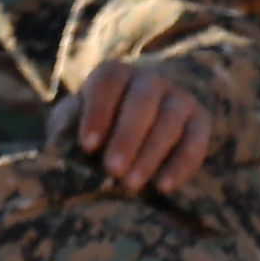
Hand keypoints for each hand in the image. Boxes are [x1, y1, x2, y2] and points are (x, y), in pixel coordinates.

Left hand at [49, 59, 215, 194]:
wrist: (139, 126)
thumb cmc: (97, 128)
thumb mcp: (75, 122)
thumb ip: (66, 128)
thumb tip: (60, 146)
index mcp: (114, 74)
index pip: (108, 82)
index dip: (98, 112)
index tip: (87, 145)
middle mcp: (149, 80)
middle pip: (141, 101)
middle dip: (127, 136)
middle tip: (112, 170)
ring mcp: (178, 98)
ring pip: (169, 119)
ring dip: (151, 152)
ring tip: (131, 184)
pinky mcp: (200, 121)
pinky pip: (196, 139)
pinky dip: (182, 163)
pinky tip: (164, 186)